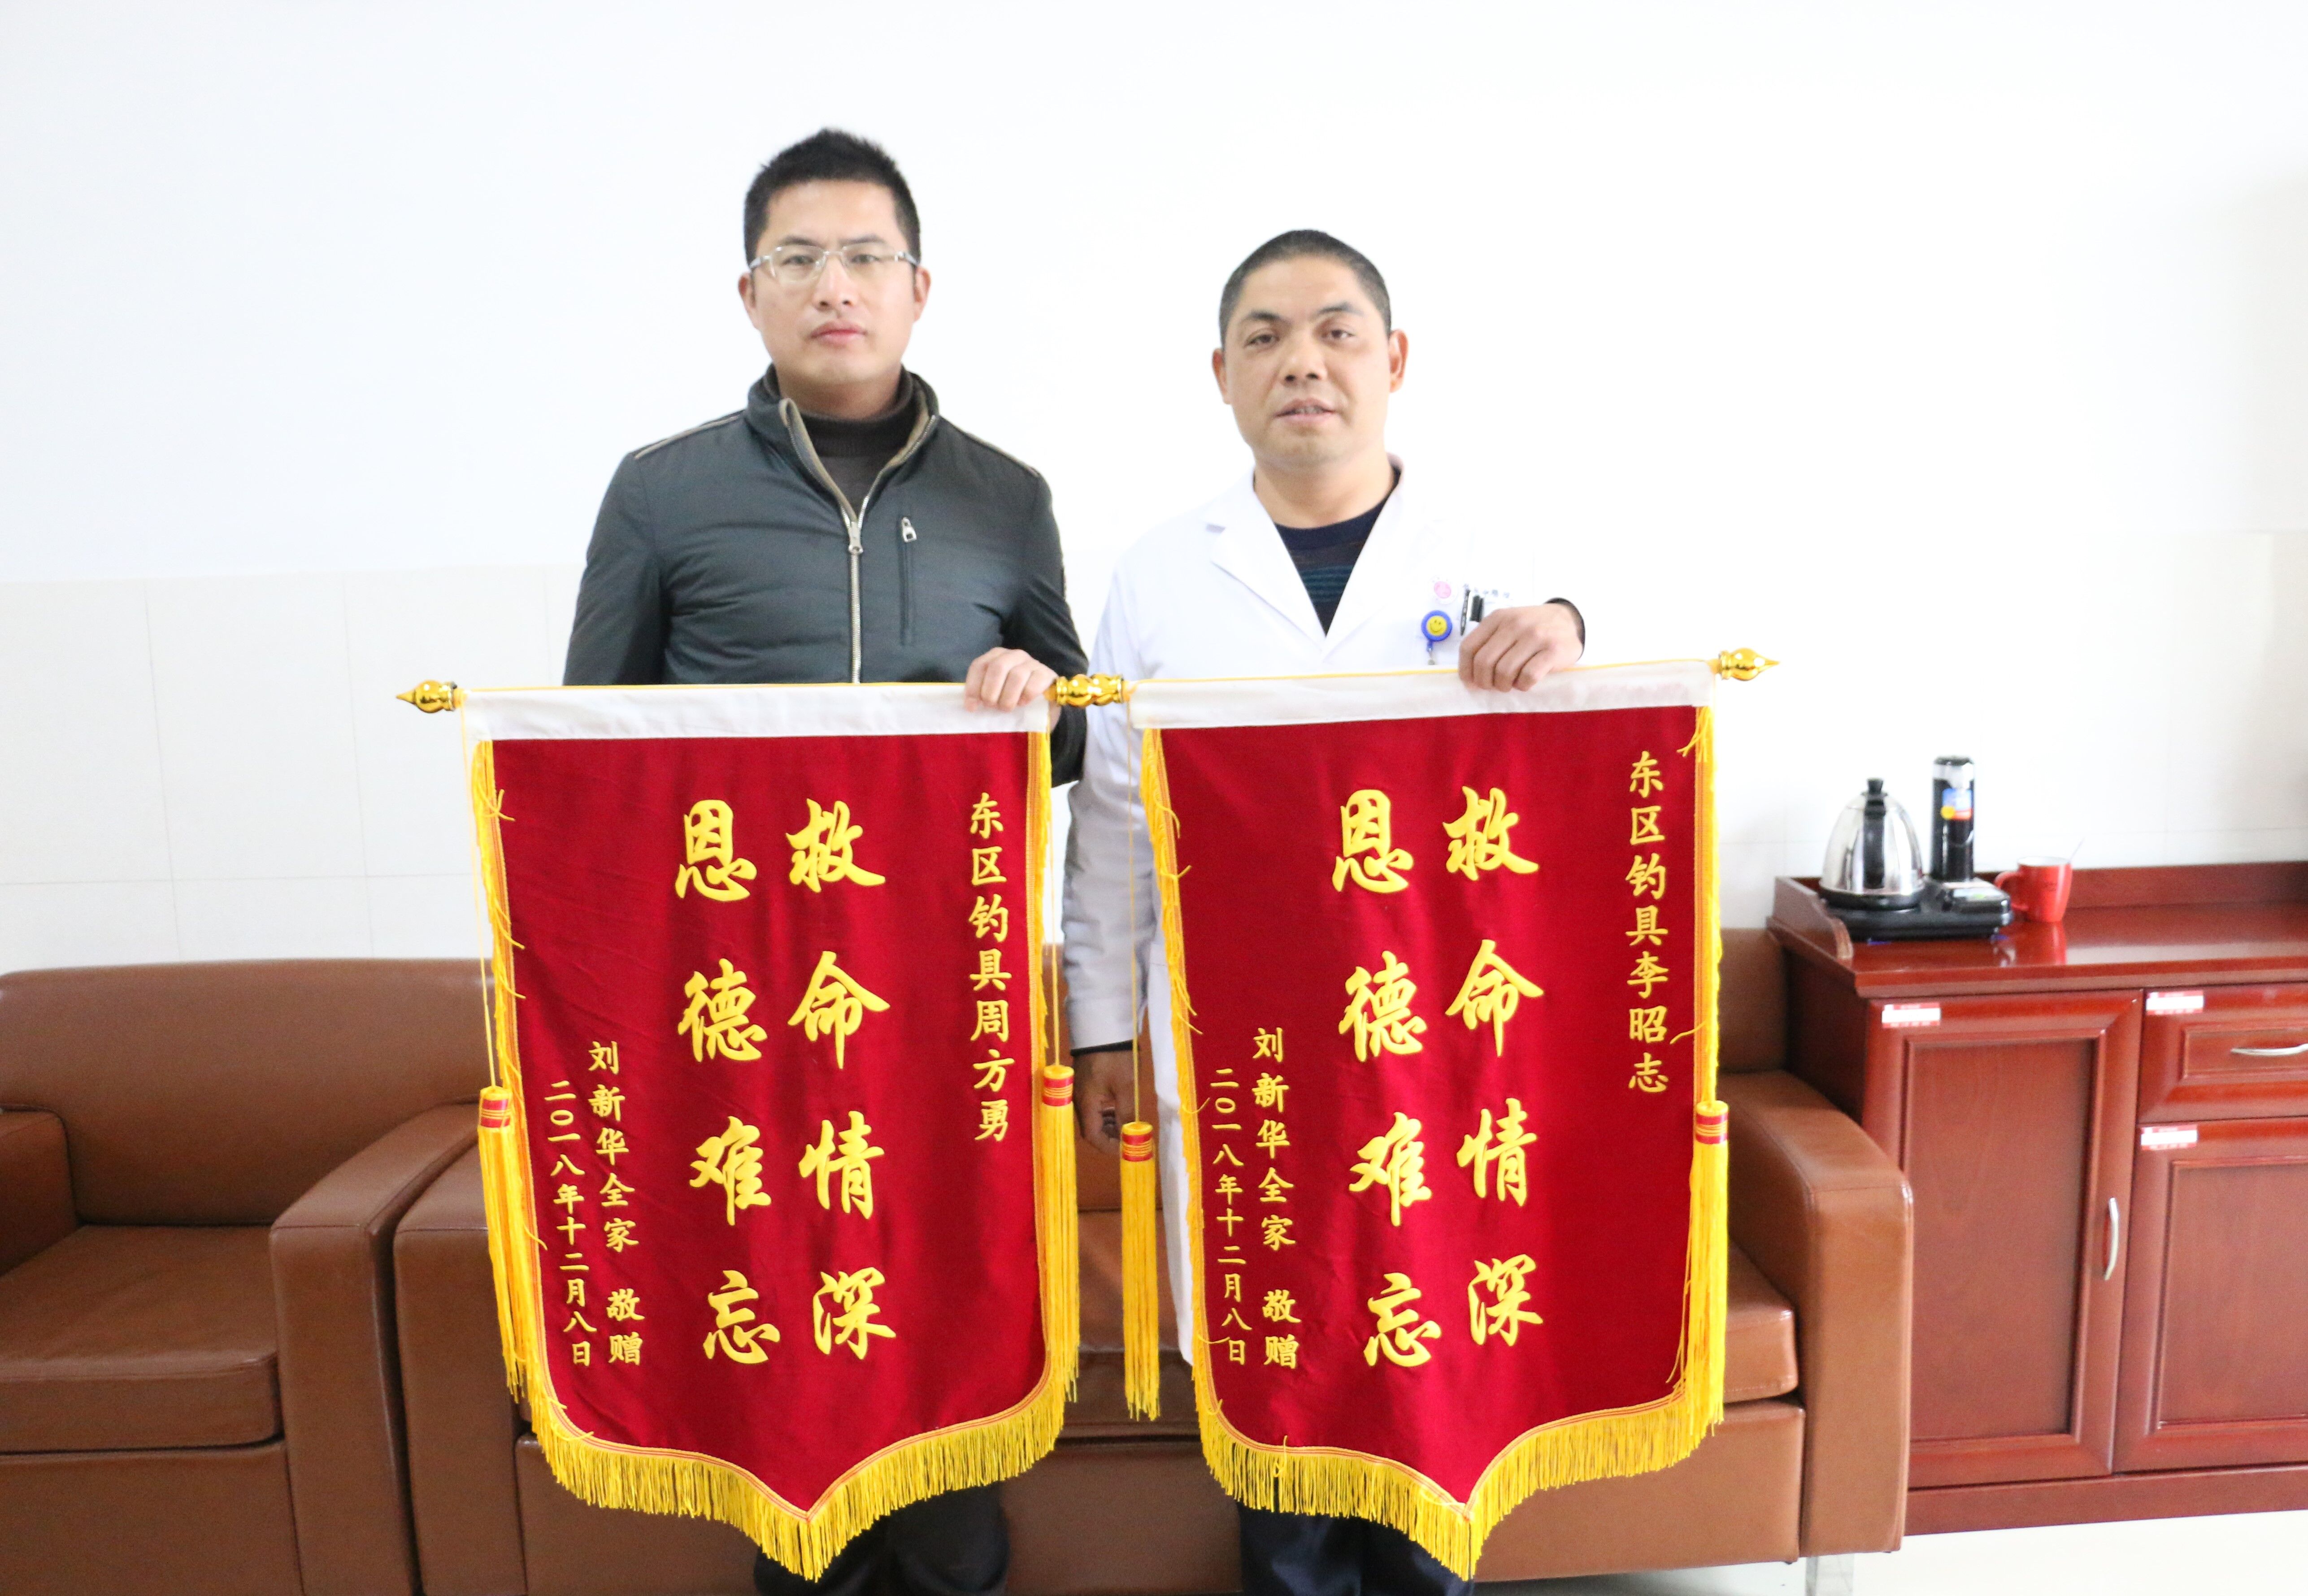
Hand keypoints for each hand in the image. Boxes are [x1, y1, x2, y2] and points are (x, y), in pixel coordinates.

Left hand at [965, 647, 1058, 710]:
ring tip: (1007, 708)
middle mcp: (1014, 655)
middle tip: (992, 706)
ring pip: (1016, 676)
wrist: (1043, 705)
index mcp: (997, 656)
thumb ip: (983, 694)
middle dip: (991, 691)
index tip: (972, 707)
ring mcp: (1032, 663)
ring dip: (1008, 697)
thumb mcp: (996, 693)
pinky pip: (1033, 685)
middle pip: (997, 667)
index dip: (973, 687)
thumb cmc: (1014, 698)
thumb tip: (971, 705)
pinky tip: (1023, 704)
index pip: (980, 665)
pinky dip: (1025, 697)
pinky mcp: (1047, 674)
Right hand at [1071, 1047, 1135, 1154]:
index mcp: (1086, 1104)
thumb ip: (1127, 1113)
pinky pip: (1093, 1106)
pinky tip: (1119, 1111)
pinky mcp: (1085, 1084)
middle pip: (1091, 1129)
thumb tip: (1129, 1134)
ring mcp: (1080, 1092)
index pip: (1092, 1136)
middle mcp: (1079, 1101)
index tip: (1125, 1148)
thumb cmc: (1116, 1059)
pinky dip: (1106, 1113)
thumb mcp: (1125, 1087)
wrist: (1104, 1029)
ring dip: (1109, 1125)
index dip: (1108, 1146)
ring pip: (1092, 1118)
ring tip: (1127, 1125)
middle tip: (1128, 1138)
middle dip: (1110, 1137)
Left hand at [1458, 602, 1582, 691]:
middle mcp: (1514, 624)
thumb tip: (1469, 679)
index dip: (1466, 670)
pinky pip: (1528, 676)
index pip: (1469, 647)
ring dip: (1504, 685)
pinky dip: (1523, 686)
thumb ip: (1488, 645)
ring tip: (1510, 684)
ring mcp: (1535, 636)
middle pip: (1484, 662)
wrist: (1570, 621)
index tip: (1471, 683)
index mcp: (1498, 618)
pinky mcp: (1553, 651)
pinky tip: (1525, 682)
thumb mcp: (1508, 626)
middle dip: (1484, 681)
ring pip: (1504, 671)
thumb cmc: (1533, 628)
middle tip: (1493, 686)